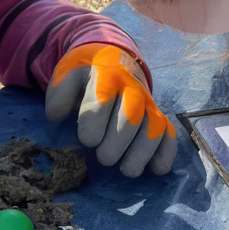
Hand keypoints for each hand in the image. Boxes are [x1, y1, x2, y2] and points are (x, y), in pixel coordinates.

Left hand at [45, 43, 176, 176]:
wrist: (111, 59)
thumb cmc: (85, 76)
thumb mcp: (66, 76)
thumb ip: (59, 96)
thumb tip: (59, 116)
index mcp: (105, 75)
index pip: (102, 101)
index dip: (93, 126)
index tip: (87, 140)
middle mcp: (131, 87)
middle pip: (131, 117)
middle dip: (117, 144)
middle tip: (104, 158)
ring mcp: (148, 101)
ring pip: (154, 126)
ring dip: (142, 153)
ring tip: (126, 170)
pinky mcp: (158, 114)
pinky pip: (169, 133)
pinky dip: (166, 153)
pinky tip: (155, 170)